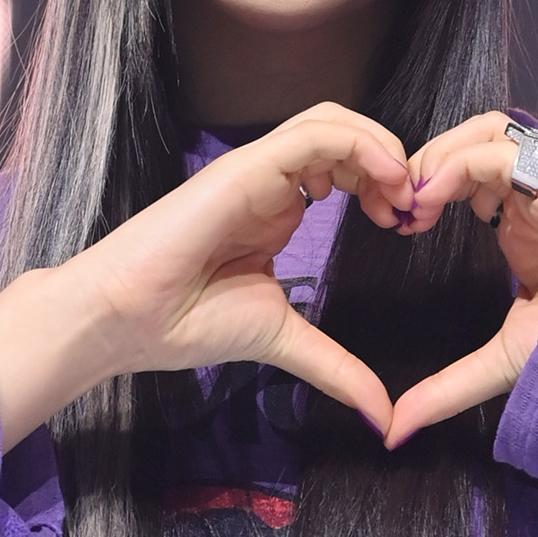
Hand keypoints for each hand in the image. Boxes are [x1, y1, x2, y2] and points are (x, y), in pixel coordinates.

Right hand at [0, 103, 414, 448]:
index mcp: (279, 208)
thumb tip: (382, 415)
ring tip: (401, 192)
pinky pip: (311, 135)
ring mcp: (257, 170)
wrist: (126, 321)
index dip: (384, 183)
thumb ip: (335, 367)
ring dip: (378, 146)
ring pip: (331, 121)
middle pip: (345, 132)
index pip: (343, 165)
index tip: (406, 225)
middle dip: (389, 159)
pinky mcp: (245, 168)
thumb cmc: (185, 323)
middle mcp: (271, 181)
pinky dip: (357, 146)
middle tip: (412, 206)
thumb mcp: (283, 340)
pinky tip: (382, 182)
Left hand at [382, 112, 537, 447]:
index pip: (466, 174)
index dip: (425, 187)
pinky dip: (458, 165)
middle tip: (398, 206)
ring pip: (485, 131)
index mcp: (516, 224)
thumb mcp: (499, 363)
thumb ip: (445, 388)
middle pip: (470, 142)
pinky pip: (499, 149)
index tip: (398, 224)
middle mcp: (529, 197)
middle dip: (426, 163)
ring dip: (441, 156)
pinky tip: (436, 200)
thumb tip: (393, 429)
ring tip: (417, 199)